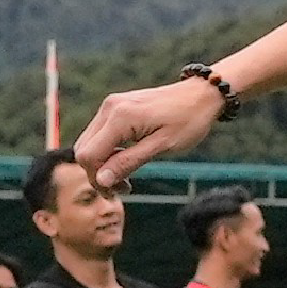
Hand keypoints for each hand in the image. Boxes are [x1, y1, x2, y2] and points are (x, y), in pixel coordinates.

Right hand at [72, 74, 228, 185]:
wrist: (202, 94)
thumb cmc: (189, 120)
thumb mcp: (163, 146)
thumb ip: (129, 161)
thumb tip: (101, 180)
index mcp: (120, 117)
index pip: (89, 155)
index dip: (98, 179)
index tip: (118, 193)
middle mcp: (109, 108)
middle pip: (84, 150)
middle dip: (98, 173)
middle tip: (124, 188)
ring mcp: (110, 105)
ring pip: (89, 142)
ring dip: (102, 163)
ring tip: (126, 178)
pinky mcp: (116, 106)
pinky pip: (100, 134)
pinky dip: (107, 151)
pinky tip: (125, 160)